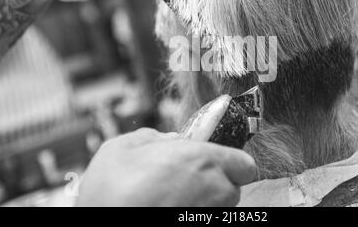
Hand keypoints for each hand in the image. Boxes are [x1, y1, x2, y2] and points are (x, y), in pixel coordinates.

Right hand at [77, 128, 256, 206]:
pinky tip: (169, 210)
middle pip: (231, 188)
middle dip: (214, 183)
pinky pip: (205, 219)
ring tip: (172, 200)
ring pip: (219, 207)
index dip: (231, 163)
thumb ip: (152, 138)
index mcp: (204, 160)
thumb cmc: (112, 192)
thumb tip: (170, 140)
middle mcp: (216, 191)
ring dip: (203, 201)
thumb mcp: (122, 148)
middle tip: (184, 181)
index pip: (244, 165)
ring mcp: (210, 217)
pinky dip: (192, 213)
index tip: (212, 163)